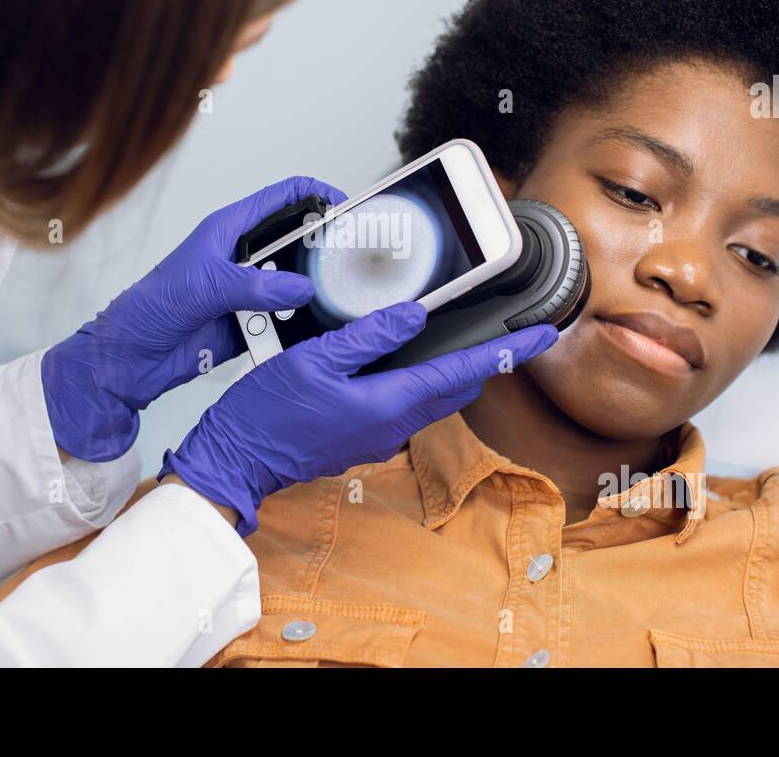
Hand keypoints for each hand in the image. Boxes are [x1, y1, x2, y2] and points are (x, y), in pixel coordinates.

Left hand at [42, 176, 345, 461]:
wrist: (130, 361)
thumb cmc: (150, 308)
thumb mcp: (204, 287)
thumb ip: (255, 285)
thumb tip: (302, 287)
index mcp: (230, 230)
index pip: (283, 197)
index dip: (317, 194)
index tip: (348, 207)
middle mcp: (244, 258)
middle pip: (298, 242)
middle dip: (325, 248)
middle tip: (353, 261)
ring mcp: (251, 292)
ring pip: (298, 285)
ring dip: (314, 293)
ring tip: (339, 300)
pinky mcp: (253, 325)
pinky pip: (288, 323)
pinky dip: (302, 327)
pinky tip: (316, 331)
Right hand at [156, 300, 558, 534]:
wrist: (236, 460)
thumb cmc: (266, 413)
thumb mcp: (314, 360)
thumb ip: (367, 338)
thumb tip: (412, 318)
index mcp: (389, 404)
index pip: (464, 373)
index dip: (506, 351)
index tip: (542, 335)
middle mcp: (393, 425)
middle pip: (455, 388)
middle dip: (483, 361)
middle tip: (503, 330)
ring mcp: (379, 436)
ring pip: (431, 398)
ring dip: (449, 371)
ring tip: (454, 337)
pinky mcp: (363, 436)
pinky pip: (405, 405)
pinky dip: (416, 381)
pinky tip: (397, 358)